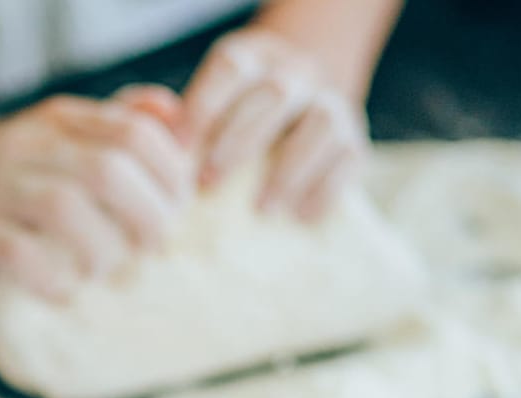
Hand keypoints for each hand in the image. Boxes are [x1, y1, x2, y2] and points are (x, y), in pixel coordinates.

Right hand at [0, 88, 190, 299]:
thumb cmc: (14, 170)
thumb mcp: (65, 134)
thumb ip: (122, 126)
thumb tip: (179, 125)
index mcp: (61, 119)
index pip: (132, 132)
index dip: (169, 174)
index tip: (177, 206)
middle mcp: (28, 145)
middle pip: (105, 171)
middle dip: (146, 216)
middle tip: (153, 246)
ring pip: (63, 210)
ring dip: (101, 251)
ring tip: (104, 268)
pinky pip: (19, 256)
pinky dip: (54, 281)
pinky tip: (65, 292)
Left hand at [185, 29, 368, 220]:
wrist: (295, 110)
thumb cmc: (233, 118)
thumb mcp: (207, 107)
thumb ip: (184, 123)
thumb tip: (168, 145)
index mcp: (254, 57)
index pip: (232, 68)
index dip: (204, 106)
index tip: (180, 149)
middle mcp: (296, 72)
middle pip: (276, 94)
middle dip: (239, 142)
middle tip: (207, 185)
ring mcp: (330, 101)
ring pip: (321, 123)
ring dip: (288, 169)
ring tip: (259, 210)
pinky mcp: (352, 138)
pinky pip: (348, 157)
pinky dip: (325, 188)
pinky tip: (299, 216)